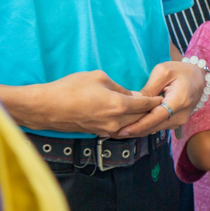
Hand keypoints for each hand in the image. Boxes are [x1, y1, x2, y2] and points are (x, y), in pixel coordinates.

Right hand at [25, 71, 162, 135]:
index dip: (156, 100)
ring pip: (130, 126)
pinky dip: (127, 123)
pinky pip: (119, 129)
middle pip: (141, 118)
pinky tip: (128, 117)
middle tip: (160, 104)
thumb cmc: (70, 88)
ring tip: (147, 111)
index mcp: (119, 106)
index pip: (145, 104)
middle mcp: (116, 122)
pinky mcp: (97, 133)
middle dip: (151, 111)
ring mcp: (106, 130)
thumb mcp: (98, 77)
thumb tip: (131, 94)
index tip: (164, 95)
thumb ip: (119, 87)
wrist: (45, 108)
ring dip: (139, 119)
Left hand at [116, 61, 203, 137]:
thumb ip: (149, 89)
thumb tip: (134, 102)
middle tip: (112, 132)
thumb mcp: (163, 72)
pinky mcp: (176, 122)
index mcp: (179, 101)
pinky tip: (129, 128)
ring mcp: (180, 121)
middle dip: (133, 130)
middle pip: (154, 126)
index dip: (139, 125)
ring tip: (117, 131)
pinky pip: (158, 126)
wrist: (198, 77)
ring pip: (155, 128)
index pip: (156, 117)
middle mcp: (181, 115)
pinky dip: (144, 127)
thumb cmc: (180, 71)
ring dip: (137, 130)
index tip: (122, 130)